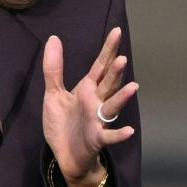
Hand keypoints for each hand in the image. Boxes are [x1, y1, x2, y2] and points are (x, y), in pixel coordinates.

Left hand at [41, 27, 137, 186]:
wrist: (64, 154)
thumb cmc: (63, 124)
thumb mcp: (53, 94)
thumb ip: (53, 68)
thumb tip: (53, 38)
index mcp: (87, 89)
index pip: (100, 65)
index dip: (108, 49)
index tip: (117, 31)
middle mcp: (96, 102)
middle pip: (108, 83)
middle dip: (115, 72)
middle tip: (122, 58)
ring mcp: (98, 120)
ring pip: (112, 107)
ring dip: (122, 98)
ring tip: (133, 87)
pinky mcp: (96, 139)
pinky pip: (108, 136)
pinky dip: (118, 134)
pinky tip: (128, 131)